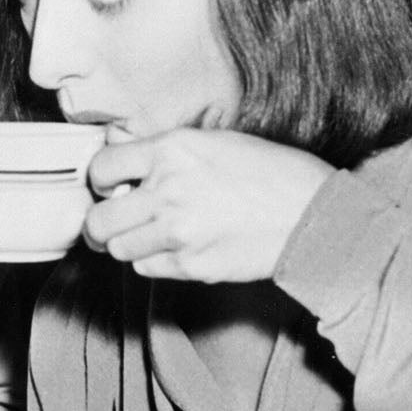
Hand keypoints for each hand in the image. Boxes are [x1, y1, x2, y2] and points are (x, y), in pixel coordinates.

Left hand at [83, 127, 334, 281]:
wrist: (313, 215)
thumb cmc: (271, 174)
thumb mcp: (215, 142)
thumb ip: (167, 154)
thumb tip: (124, 168)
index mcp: (173, 150)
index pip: (101, 168)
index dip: (101, 180)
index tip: (110, 186)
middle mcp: (168, 190)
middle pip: (98, 219)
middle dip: (100, 222)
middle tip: (112, 221)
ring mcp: (177, 232)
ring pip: (119, 249)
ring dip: (128, 243)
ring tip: (150, 235)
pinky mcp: (190, 265)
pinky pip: (146, 268)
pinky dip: (152, 261)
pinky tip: (174, 249)